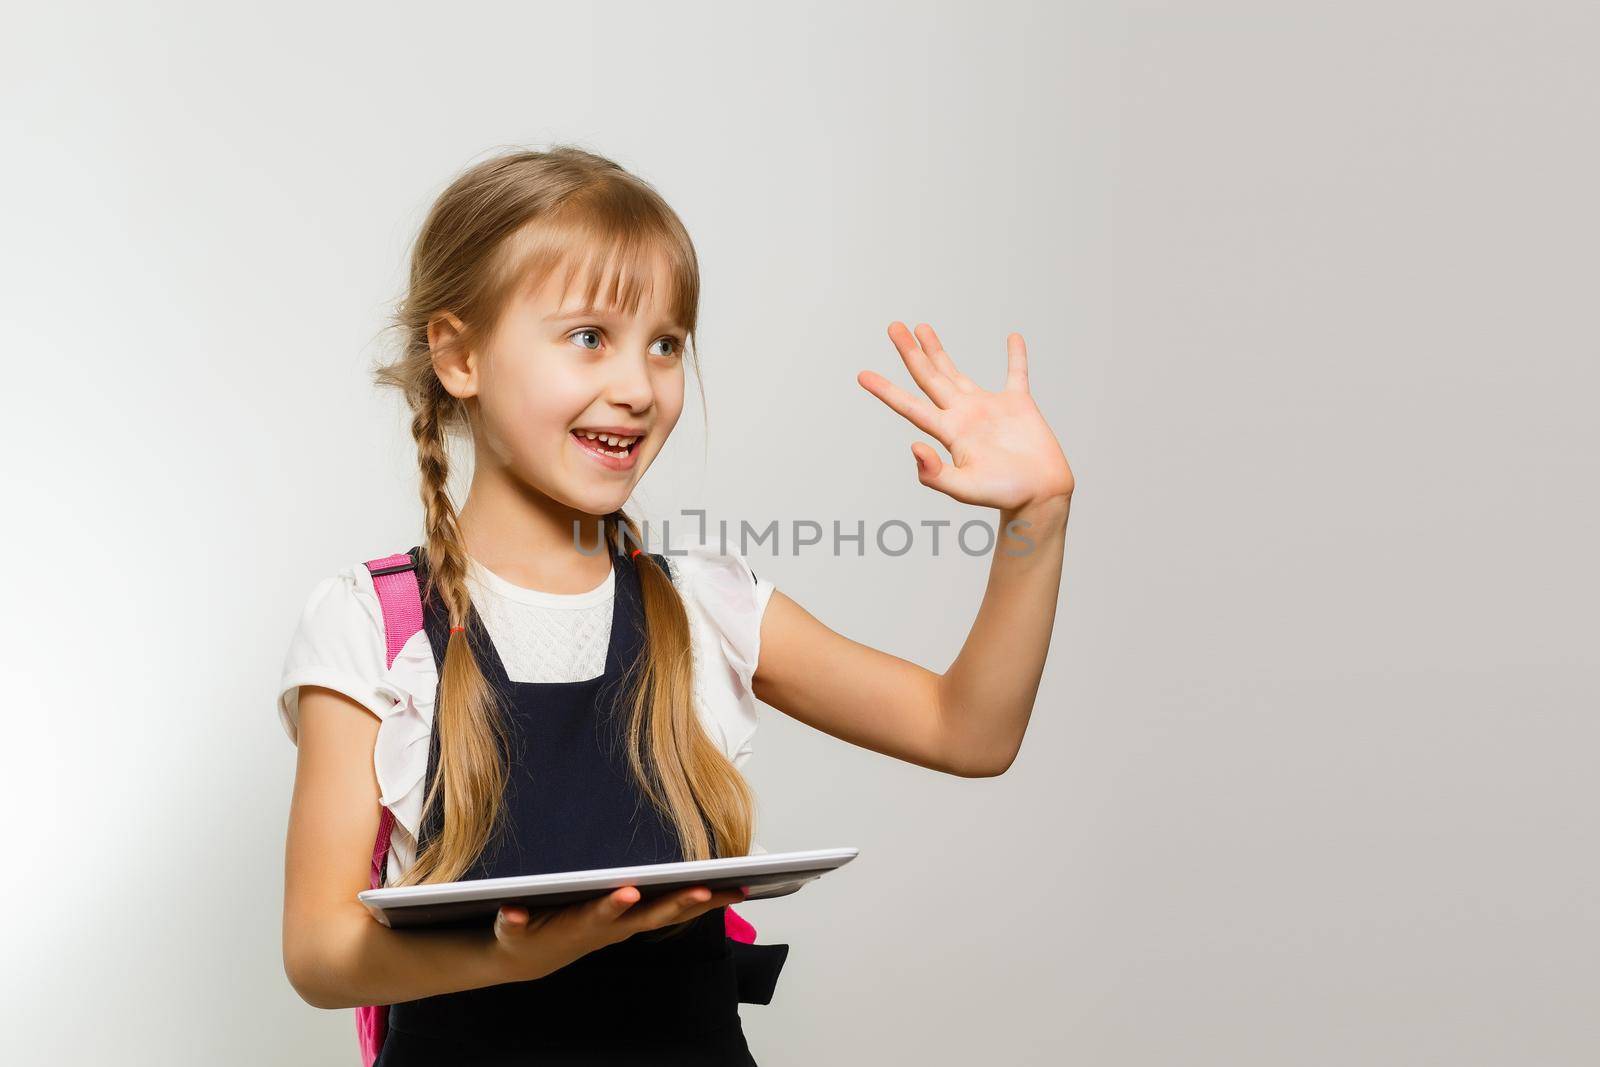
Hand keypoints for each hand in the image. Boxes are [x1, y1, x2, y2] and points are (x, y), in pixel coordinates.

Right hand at [491, 884, 747, 981]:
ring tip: (736, 889)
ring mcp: (626, 926)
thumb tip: (511, 911)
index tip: (629, 892)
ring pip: (670, 913)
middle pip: (650, 916)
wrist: (534, 956)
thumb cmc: (526, 935)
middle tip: (706, 890)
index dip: (614, 906)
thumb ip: (513, 921)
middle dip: (678, 903)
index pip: (600, 915)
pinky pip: (672, 910)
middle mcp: (612, 928)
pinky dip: (701, 902)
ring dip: (703, 903)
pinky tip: (729, 889)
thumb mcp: (512, 931)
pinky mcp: (634, 920)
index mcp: (581, 926)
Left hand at [858, 323, 1073, 510]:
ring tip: (922, 328)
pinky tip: (1012, 337)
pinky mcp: (1018, 405)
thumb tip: (914, 448)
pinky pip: (1016, 374)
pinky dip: (1015, 356)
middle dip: (910, 352)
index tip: (862, 375)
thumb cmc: (1004, 495)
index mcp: (949, 432)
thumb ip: (936, 475)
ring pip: (956, 371)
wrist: (1041, 495)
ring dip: (938, 349)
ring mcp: (988, 408)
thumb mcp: (965, 489)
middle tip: (894, 327)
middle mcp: (963, 415)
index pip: (910, 406)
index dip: (886, 391)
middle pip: (929, 377)